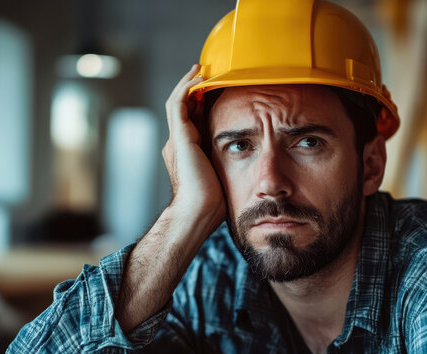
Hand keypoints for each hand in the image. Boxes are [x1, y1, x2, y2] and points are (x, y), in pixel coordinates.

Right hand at [162, 65, 225, 222]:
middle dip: (194, 90)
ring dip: (189, 83)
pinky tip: (200, 78)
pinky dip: (187, 88)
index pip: (192, 119)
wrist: (198, 212)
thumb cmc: (214, 202)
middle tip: (208, 74)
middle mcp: (178, 143)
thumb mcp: (224, 173)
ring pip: (177, 101)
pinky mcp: (179, 136)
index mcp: (187, 151)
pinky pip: (178, 103)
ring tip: (201, 70)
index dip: (201, 104)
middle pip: (183, 108)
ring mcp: (176, 139)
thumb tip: (249, 152)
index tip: (215, 92)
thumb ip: (229, 159)